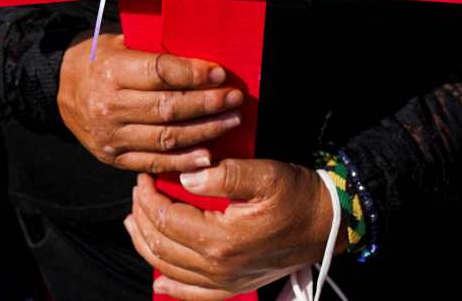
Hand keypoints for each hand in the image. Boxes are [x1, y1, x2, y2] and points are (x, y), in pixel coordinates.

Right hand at [57, 33, 244, 173]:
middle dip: (208, 103)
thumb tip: (200, 59)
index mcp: (111, 71)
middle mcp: (109, 106)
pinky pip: (154, 162)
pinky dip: (184, 161)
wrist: (59, 88)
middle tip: (234, 98)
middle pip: (169, 108)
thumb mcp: (118, 42)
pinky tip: (209, 154)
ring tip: (230, 121)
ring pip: (167, 138)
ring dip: (205, 131)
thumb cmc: (97, 58)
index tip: (220, 74)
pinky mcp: (113, 158)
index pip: (161, 73)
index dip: (194, 74)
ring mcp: (111, 136)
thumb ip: (153, 50)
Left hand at [124, 163, 342, 299]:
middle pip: (162, 245)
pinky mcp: (236, 287)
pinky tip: (159, 281)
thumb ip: (223, 175)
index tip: (144, 176)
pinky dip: (172, 287)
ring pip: (170, 269)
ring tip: (134, 222)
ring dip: (146, 245)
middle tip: (138, 192)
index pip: (167, 219)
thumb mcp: (264, 174)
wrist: (327, 223)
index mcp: (222, 239)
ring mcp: (227, 282)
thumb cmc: (296, 195)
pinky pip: (195, 295)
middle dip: (143, 216)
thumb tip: (186, 179)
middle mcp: (220, 267)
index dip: (148, 196)